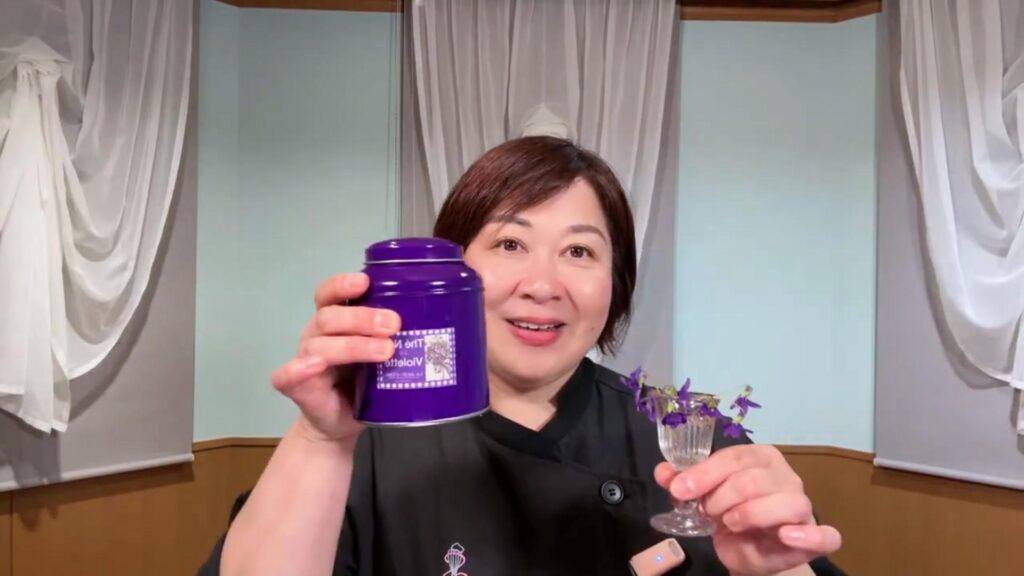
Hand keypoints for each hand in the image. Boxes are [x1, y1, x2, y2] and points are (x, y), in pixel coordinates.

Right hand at [270, 272, 400, 442]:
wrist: (342, 422)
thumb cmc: (366, 380)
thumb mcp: (385, 351)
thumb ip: (399, 333)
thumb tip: (441, 311)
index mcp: (336, 321)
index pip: (330, 293)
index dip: (343, 284)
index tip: (365, 282)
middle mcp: (317, 335)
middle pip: (329, 317)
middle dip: (362, 318)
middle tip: (394, 325)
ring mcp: (305, 360)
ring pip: (319, 345)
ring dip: (353, 345)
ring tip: (385, 351)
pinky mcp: (298, 388)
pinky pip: (287, 376)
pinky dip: (298, 369)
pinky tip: (316, 366)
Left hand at [655, 445, 840, 575]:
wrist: (751, 549)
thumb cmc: (730, 514)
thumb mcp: (703, 498)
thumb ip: (682, 483)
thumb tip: (663, 472)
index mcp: (759, 457)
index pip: (732, 458)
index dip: (703, 474)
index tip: (679, 490)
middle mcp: (785, 475)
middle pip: (753, 479)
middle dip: (721, 498)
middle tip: (707, 512)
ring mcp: (803, 505)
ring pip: (787, 502)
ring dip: (751, 514)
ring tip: (731, 524)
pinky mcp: (815, 536)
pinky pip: (826, 535)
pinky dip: (810, 535)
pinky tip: (785, 536)